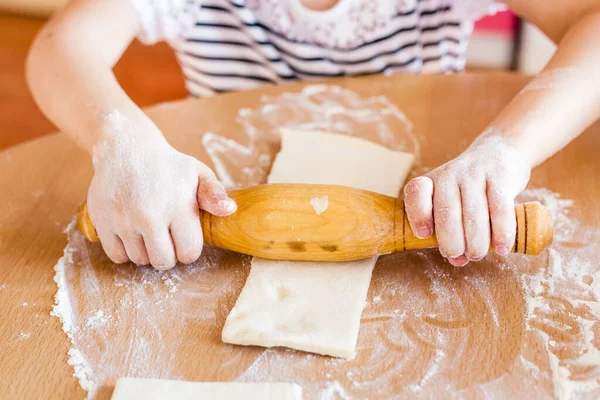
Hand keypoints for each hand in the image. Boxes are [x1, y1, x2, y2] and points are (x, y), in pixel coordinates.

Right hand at [87, 121, 235, 269]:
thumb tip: (230, 210)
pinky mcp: (102, 222)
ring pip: (140, 260)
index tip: (184, 236)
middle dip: (169, 254)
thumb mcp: (197, 173)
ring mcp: (123, 220)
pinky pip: (117, 256)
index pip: (189, 253)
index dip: (189, 249)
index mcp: (178, 206)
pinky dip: (125, 251)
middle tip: (166, 235)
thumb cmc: (168, 165)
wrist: (126, 147)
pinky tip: (131, 233)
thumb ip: (215, 194)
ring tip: (148, 230)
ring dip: (146, 251)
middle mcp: (149, 215)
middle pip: (164, 262)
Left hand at [404, 136, 530, 266]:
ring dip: (476, 240)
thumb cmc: (468, 188)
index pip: (416, 192)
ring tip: (477, 254)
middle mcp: (449, 175)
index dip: (417, 214)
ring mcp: (474, 174)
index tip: (424, 235)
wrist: (499, 152)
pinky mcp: (500, 176)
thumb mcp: (451, 200)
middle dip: (451, 240)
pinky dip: (501, 231)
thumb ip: (450, 230)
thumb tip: (458, 261)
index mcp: (431, 181)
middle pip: (447, 211)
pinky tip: (501, 247)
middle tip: (457, 255)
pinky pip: (500, 207)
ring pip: (474, 213)